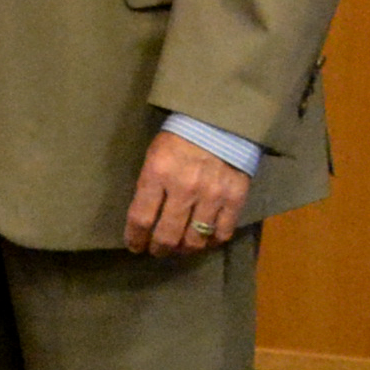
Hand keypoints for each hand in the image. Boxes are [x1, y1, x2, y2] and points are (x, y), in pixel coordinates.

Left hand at [125, 130, 253, 257]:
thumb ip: (150, 184)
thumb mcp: (155, 154)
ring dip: (184, 249)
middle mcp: (184, 187)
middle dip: (158, 248)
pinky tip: (205, 240)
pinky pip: (222, 233)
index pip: (141, 218)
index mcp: (157, 173)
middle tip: (157, 250)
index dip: (135, 238)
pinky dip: (212, 242)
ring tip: (180, 248)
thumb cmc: (180, 136)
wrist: (221, 119)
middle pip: (167, 235)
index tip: (135, 246)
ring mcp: (212, 195)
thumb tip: (145, 217)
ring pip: (195, 240)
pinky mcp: (235, 198)